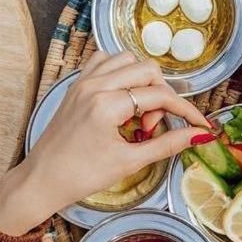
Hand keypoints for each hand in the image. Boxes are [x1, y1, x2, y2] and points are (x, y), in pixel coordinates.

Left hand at [0, 52, 208, 235]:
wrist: (42, 181)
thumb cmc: (82, 176)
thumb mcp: (130, 162)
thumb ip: (168, 144)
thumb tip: (200, 136)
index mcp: (107, 105)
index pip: (160, 96)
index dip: (186, 111)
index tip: (200, 124)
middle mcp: (95, 85)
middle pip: (148, 70)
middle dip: (162, 96)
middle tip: (153, 127)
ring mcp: (83, 82)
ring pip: (127, 60)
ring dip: (142, 81)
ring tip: (138, 112)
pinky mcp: (76, 85)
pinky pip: (104, 62)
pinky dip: (120, 72)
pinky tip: (122, 96)